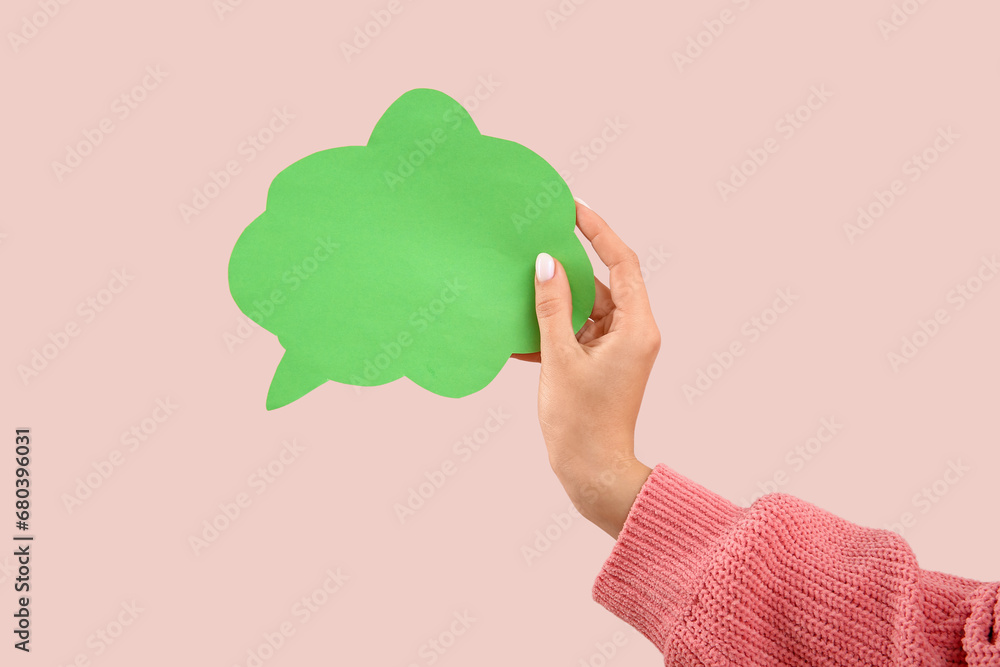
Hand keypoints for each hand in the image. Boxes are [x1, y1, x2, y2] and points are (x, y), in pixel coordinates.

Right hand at [513, 200, 658, 538]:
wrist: (592, 473)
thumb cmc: (581, 422)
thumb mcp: (559, 358)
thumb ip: (552, 307)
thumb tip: (546, 264)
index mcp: (636, 327)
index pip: (621, 262)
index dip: (599, 230)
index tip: (573, 207)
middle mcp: (634, 333)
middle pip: (602, 283)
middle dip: (568, 266)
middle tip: (537, 240)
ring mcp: (619, 349)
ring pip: (586, 308)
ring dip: (555, 302)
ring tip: (520, 285)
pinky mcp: (602, 364)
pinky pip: (578, 332)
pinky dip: (553, 330)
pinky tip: (521, 330)